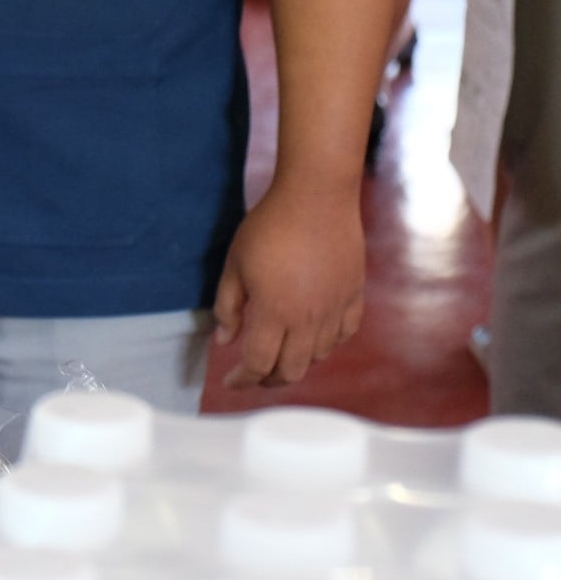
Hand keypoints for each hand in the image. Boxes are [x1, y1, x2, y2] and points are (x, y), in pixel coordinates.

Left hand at [212, 182, 365, 388]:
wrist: (316, 197)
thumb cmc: (268, 227)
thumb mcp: (234, 266)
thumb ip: (228, 307)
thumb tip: (225, 340)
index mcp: (274, 313)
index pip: (257, 363)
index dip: (242, 379)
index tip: (230, 382)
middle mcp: (308, 318)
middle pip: (290, 370)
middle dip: (268, 380)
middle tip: (254, 375)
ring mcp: (335, 308)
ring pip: (318, 356)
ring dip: (296, 362)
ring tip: (279, 354)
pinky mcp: (354, 294)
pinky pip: (344, 334)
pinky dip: (326, 345)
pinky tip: (312, 339)